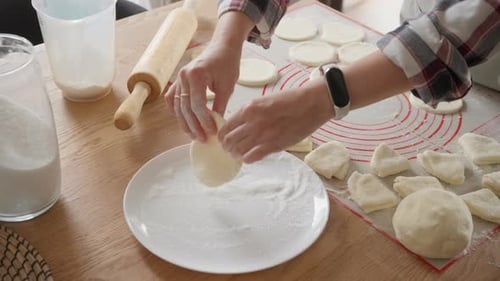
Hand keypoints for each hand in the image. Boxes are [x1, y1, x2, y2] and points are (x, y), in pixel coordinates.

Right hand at [164, 11, 254, 141]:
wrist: (222, 47)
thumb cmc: (227, 63)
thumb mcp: (227, 86)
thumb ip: (219, 106)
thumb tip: (216, 125)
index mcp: (196, 75)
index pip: (197, 105)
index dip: (204, 121)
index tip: (212, 132)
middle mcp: (183, 76)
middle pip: (186, 108)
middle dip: (194, 126)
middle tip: (203, 138)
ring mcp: (178, 78)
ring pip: (178, 106)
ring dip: (185, 122)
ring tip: (194, 135)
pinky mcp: (178, 81)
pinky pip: (172, 99)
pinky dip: (176, 111)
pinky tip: (183, 122)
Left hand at [219, 80, 333, 162]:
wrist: (312, 103)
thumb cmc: (291, 101)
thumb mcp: (264, 101)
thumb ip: (250, 114)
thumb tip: (239, 127)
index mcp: (248, 109)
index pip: (225, 127)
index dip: (222, 136)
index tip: (225, 139)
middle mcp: (251, 121)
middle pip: (228, 140)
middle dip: (227, 147)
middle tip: (231, 149)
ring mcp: (261, 134)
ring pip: (237, 150)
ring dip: (236, 154)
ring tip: (240, 154)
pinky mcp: (272, 145)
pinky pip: (250, 158)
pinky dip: (247, 159)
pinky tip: (251, 157)